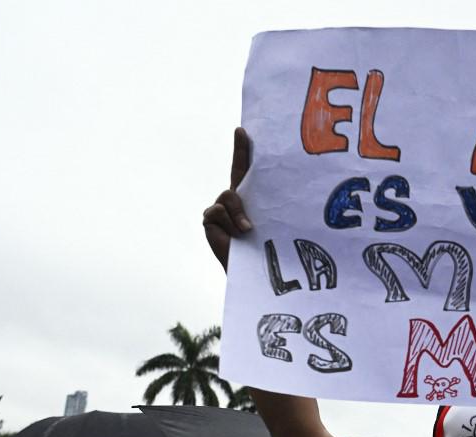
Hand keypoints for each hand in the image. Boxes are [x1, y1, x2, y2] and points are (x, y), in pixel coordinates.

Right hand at [203, 127, 253, 270]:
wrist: (248, 266)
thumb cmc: (263, 246)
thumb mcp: (265, 225)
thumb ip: (257, 212)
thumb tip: (244, 212)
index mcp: (250, 198)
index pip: (245, 170)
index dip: (242, 150)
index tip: (242, 130)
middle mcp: (233, 199)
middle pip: (235, 170)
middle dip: (240, 150)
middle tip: (243, 132)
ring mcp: (219, 208)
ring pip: (229, 196)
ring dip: (239, 214)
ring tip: (248, 231)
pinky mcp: (210, 219)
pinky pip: (219, 212)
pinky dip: (230, 223)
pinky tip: (236, 236)